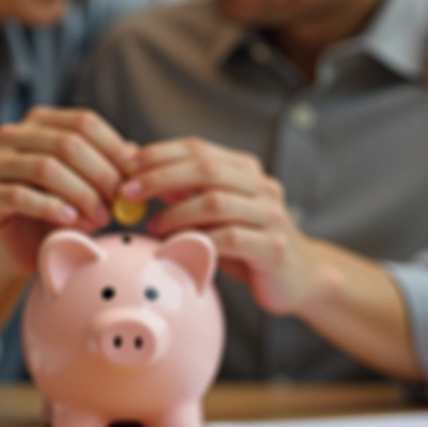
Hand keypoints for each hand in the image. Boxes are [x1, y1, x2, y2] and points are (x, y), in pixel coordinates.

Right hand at [0, 107, 135, 272]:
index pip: (83, 122)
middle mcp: (11, 135)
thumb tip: (135, 154)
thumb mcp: (89, 184)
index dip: (113, 147)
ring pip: (46, 168)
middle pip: (66, 143)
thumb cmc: (60, 211)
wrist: (23, 248)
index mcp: (39, 122)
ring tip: (100, 218)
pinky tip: (71, 221)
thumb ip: (108, 166)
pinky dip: (51, 208)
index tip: (134, 174)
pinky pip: (19, 196)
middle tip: (120, 202)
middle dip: (100, 174)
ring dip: (81, 195)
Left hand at [122, 137, 327, 313]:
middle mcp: (262, 186)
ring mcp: (271, 215)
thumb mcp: (215, 213)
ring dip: (176, 212)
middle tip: (131, 192)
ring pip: (216, 202)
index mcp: (246, 170)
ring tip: (153, 225)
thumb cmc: (247, 244)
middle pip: (206, 169)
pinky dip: (199, 241)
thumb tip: (140, 170)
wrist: (298, 278)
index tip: (129, 166)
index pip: (199, 148)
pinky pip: (230, 239)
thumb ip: (185, 192)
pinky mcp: (273, 247)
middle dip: (161, 177)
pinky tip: (178, 247)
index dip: (161, 153)